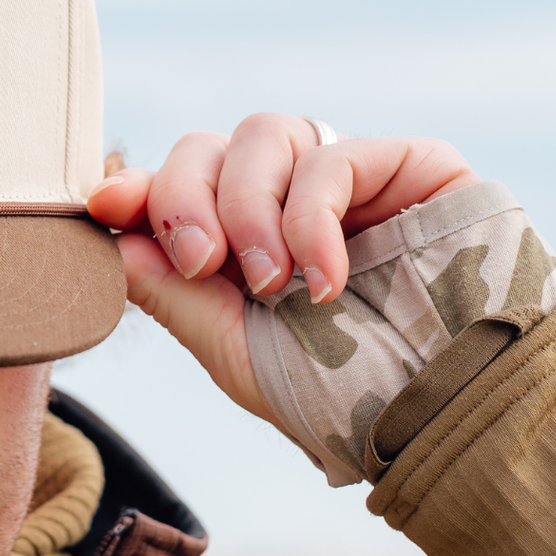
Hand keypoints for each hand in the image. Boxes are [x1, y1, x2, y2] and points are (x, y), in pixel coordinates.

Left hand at [86, 115, 477, 423]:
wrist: (451, 420)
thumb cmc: (348, 398)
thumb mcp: (236, 350)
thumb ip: (172, 289)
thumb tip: (106, 231)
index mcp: (244, 242)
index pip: (179, 185)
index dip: (139, 187)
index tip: (105, 205)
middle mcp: (291, 201)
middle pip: (209, 147)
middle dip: (186, 198)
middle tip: (202, 264)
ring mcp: (351, 179)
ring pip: (264, 134)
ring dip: (248, 207)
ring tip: (271, 283)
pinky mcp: (410, 165)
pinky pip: (333, 155)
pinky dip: (311, 216)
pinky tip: (325, 280)